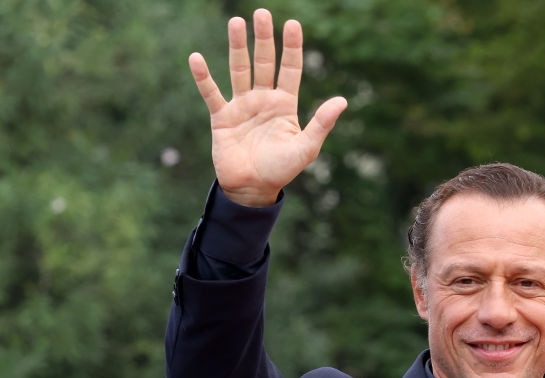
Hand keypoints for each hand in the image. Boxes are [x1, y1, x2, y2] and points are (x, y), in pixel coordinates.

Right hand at [188, 8, 347, 206]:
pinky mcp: (222, 117)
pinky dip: (204, 77)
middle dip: (263, 38)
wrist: (253, 189)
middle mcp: (263, 100)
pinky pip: (211, 93)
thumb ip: (321, 124)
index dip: (291, 47)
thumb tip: (342, 100)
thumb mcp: (306, 148)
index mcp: (285, 105)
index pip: (290, 69)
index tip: (292, 24)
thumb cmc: (282, 170)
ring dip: (237, 46)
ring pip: (239, 69)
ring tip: (236, 22)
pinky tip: (197, 58)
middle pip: (264, 62)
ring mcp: (242, 106)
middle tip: (262, 13)